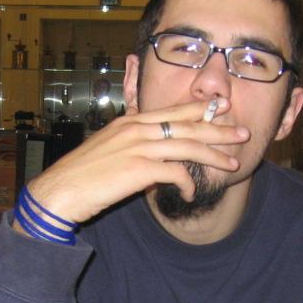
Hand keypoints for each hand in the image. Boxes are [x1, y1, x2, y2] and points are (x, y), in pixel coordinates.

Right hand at [22, 99, 247, 225]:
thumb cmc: (82, 176)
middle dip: (219, 129)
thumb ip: (132, 146)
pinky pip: (176, 173)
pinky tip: (191, 193)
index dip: (201, 109)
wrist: (60, 192)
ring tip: (232, 164)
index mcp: (130, 121)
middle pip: (187, 124)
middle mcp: (136, 129)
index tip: (222, 109)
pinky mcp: (139, 169)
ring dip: (214, 155)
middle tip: (242, 133)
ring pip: (188, 146)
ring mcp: (138, 147)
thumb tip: (154, 159)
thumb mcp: (108, 149)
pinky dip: (189, 183)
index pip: (173, 111)